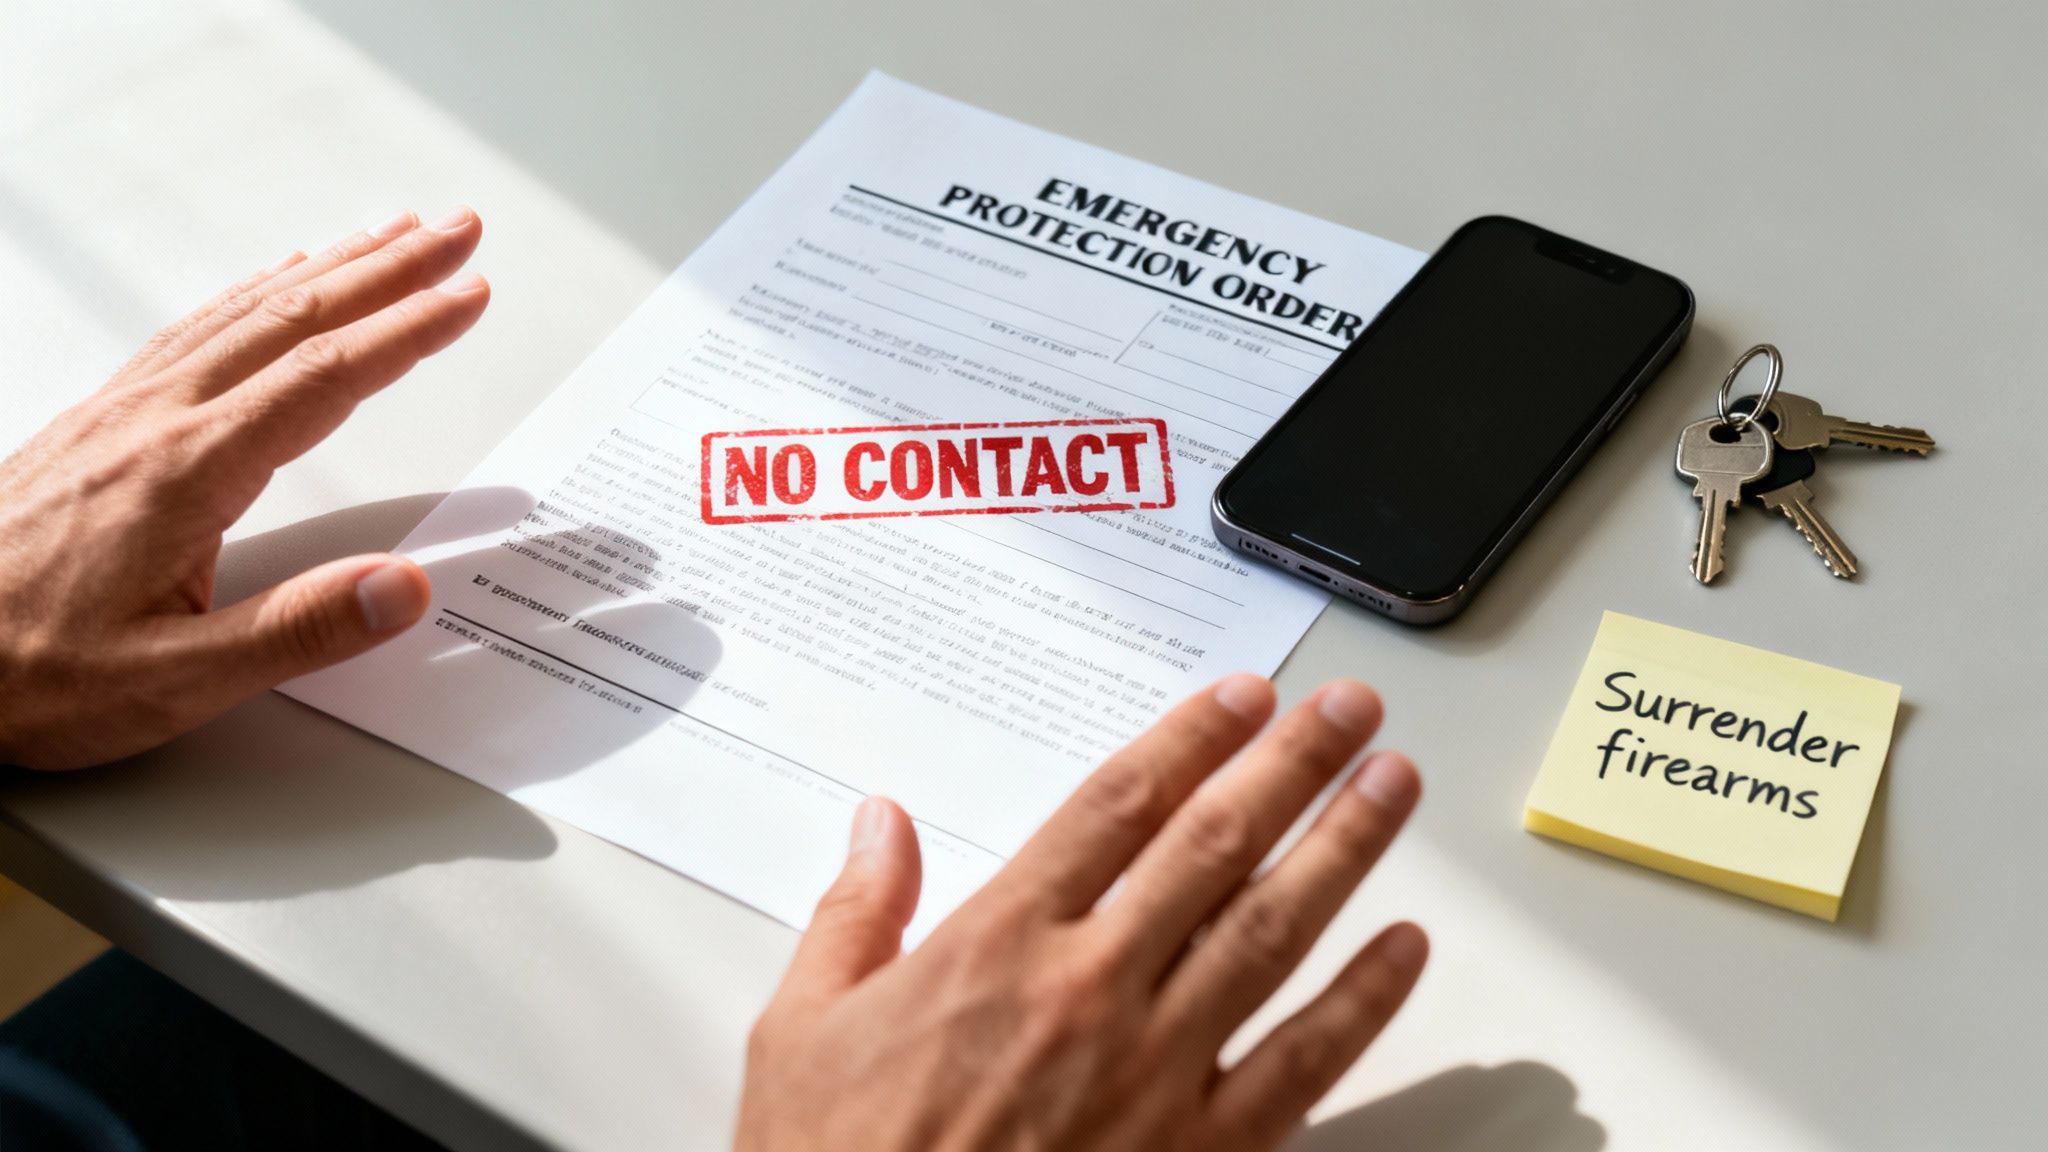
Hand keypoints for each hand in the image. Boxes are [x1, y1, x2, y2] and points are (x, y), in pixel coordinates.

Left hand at [0, 209, 489, 768]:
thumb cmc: (31, 674)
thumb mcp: (175, 682)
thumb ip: (298, 630)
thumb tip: (405, 587)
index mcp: (186, 472)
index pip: (324, 379)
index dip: (408, 331)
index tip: (470, 294)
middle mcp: (155, 421)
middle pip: (295, 318)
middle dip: (390, 269)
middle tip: (458, 231)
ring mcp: (123, 412)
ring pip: (246, 312)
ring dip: (331, 267)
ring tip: (392, 236)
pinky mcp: (100, 422)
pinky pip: (195, 328)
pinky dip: (256, 292)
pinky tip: (276, 281)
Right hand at [739, 675, 1425, 1150]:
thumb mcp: (804, 1027)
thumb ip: (855, 914)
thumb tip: (880, 824)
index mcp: (999, 943)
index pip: (1116, 807)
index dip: (1191, 740)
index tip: (1244, 698)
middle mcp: (1090, 988)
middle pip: (1214, 845)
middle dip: (1293, 765)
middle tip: (1351, 711)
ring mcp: (1154, 1069)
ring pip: (1271, 931)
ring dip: (1343, 850)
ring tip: (1393, 787)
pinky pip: (1302, 1063)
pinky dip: (1362, 1002)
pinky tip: (1404, 948)